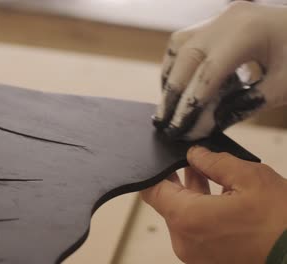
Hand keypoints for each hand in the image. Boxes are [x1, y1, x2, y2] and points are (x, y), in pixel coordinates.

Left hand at [141, 146, 286, 263]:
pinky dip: (202, 213)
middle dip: (178, 179)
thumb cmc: (282, 226)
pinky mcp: (208, 260)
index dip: (155, 171)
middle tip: (191, 161)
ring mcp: (195, 255)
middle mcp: (184, 241)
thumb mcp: (251, 179)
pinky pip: (195, 231)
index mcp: (187, 219)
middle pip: (167, 203)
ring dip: (191, 195)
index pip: (152, 191)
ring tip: (207, 173)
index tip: (163, 158)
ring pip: (182, 217)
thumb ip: (215, 161)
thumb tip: (195, 154)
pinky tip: (218, 196)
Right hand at [153, 2, 286, 139]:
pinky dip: (177, 64)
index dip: (190, 104)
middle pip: (186, 58)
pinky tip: (179, 85)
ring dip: (170, 77)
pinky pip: (186, 41)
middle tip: (166, 122)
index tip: (180, 128)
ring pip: (179, 46)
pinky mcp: (219, 22)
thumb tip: (208, 125)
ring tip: (169, 105)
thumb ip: (244, 105)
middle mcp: (228, 20)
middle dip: (173, 93)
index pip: (207, 73)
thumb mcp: (283, 88)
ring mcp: (221, 17)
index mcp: (247, 32)